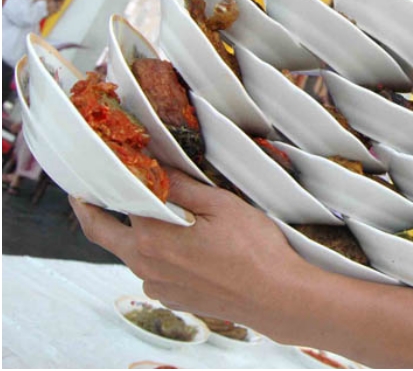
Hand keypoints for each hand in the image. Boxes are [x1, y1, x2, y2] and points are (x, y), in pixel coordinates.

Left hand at [69, 168, 304, 322]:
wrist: (276, 297)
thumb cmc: (255, 251)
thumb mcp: (221, 205)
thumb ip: (181, 187)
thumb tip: (155, 168)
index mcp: (152, 237)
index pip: (116, 202)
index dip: (111, 181)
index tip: (106, 167)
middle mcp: (145, 265)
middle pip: (103, 234)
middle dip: (91, 212)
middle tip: (82, 196)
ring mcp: (157, 285)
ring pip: (132, 253)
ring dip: (134, 234)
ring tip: (155, 216)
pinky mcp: (173, 298)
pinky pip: (153, 272)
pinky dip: (157, 255)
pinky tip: (183, 246)